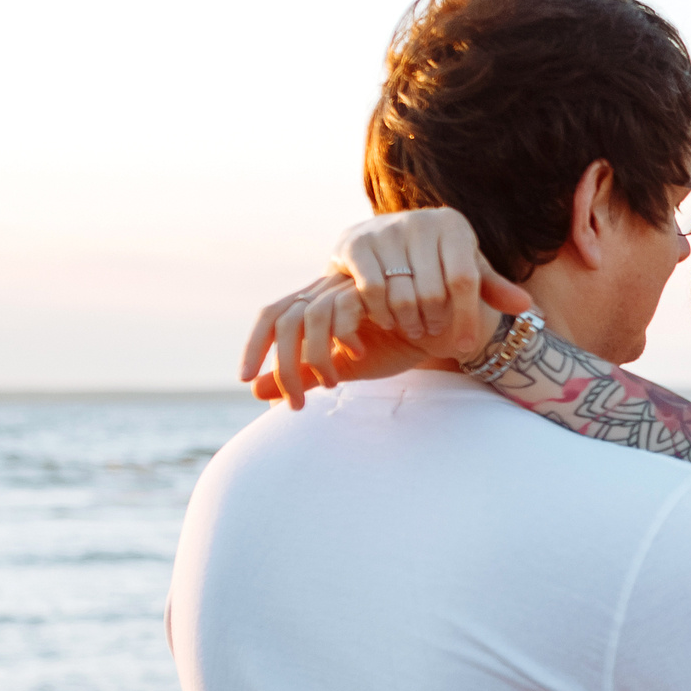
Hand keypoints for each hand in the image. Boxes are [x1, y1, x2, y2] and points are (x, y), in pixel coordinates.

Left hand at [242, 274, 428, 407]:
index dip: (253, 344)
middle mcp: (328, 290)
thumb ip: (305, 375)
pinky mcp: (377, 288)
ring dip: (314, 358)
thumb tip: (256, 392)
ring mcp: (351, 287)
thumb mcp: (344, 366)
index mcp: (316, 304)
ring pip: (312, 317)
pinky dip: (347, 337)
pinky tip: (360, 355)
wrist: (445, 328)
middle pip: (284, 318)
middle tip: (295, 403)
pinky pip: (348, 308)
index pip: (272, 314)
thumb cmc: (396, 344)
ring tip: (333, 385)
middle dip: (282, 364)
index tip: (244, 378)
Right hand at [332, 208, 532, 360]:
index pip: (465, 280)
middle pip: (433, 292)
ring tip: (414, 329)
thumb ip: (492, 287)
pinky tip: (388, 321)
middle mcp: (419, 221)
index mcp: (452, 225)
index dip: (467, 318)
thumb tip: (525, 306)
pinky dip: (382, 313)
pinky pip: (373, 290)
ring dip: (409, 322)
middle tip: (434, 332)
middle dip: (436, 321)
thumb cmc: (434, 258)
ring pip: (403, 295)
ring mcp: (384, 230)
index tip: (466, 346)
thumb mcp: (465, 267)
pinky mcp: (355, 244)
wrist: (379, 237)